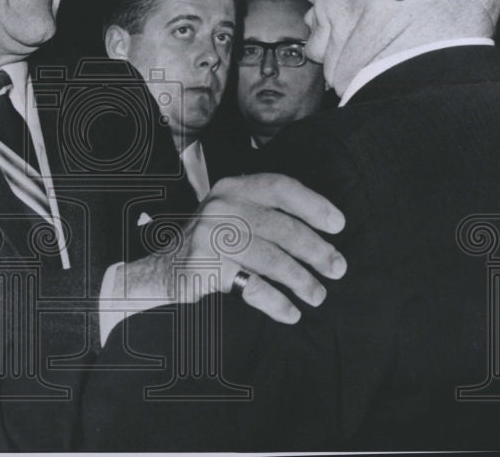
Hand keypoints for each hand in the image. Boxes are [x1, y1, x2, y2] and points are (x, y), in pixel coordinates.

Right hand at [117, 174, 345, 323]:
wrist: (160, 270)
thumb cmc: (209, 244)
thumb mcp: (230, 215)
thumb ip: (264, 213)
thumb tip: (323, 233)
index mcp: (232, 187)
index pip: (280, 187)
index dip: (314, 204)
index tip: (339, 225)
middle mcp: (221, 207)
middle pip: (282, 226)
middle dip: (316, 250)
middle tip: (338, 268)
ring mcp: (211, 237)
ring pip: (272, 258)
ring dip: (301, 280)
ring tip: (318, 296)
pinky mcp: (205, 268)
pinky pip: (253, 286)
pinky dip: (277, 303)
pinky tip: (290, 313)